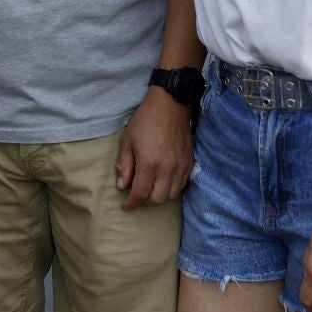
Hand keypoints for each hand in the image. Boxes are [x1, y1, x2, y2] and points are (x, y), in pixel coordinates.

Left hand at [115, 91, 193, 208]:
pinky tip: (162, 182)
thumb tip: (122, 186)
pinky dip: (171, 188)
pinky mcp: (189, 162)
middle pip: (157, 199)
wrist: (170, 104)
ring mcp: (181, 166)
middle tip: (137, 196)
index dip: (132, 203)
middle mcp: (167, 169)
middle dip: (145, 201)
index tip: (126, 206)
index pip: (140, 193)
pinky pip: (181, 185)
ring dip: (158, 196)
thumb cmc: (146, 120)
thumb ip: (125, 165)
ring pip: (171, 195)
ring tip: (149, 189)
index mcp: (150, 163)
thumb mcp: (128, 141)